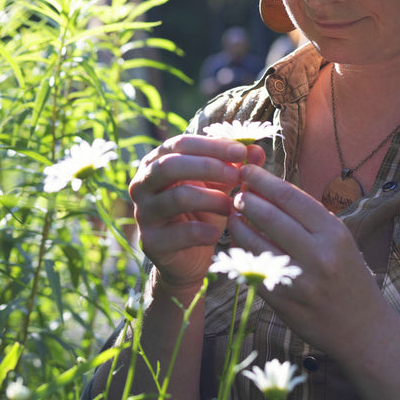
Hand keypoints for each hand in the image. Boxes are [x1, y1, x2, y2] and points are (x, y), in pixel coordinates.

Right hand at [129, 135, 265, 294]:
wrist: (190, 255)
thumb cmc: (205, 209)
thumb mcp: (221, 183)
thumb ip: (236, 165)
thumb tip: (256, 150)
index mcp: (157, 161)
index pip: (181, 144)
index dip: (212, 146)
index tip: (241, 152)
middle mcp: (143, 183)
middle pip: (171, 166)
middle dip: (208, 167)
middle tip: (237, 175)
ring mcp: (143, 213)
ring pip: (176, 197)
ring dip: (211, 199)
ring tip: (232, 205)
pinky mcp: (150, 241)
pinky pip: (177, 233)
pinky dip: (203, 232)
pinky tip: (219, 233)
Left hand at [226, 164, 384, 357]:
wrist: (362, 329)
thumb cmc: (349, 275)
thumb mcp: (340, 239)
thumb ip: (308, 217)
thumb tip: (270, 190)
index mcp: (333, 233)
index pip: (290, 196)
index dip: (264, 180)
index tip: (247, 170)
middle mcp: (318, 254)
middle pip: (270, 216)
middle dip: (247, 199)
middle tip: (235, 191)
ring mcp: (299, 279)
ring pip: (256, 242)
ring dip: (239, 224)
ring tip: (232, 214)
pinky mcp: (283, 301)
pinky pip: (253, 269)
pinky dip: (241, 251)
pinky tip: (237, 242)